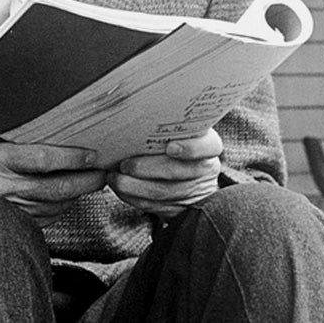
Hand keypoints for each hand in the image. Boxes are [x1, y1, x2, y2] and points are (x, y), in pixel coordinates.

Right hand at [0, 142, 104, 229]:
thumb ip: (17, 145)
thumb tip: (55, 131)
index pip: (43, 159)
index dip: (72, 157)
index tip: (93, 153)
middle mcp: (6, 186)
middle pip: (58, 187)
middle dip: (87, 180)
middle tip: (105, 171)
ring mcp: (11, 210)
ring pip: (57, 205)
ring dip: (78, 194)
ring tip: (94, 181)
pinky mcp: (16, 225)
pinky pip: (49, 218)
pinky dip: (63, 207)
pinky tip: (70, 197)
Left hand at [106, 129, 222, 219]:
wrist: (182, 171)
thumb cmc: (171, 140)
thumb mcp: (175, 129)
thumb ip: (162, 125)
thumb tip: (129, 115)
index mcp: (208, 145)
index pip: (208, 146)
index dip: (191, 148)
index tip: (170, 147)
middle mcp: (205, 168)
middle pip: (179, 171)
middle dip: (148, 169)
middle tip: (125, 165)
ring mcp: (195, 190)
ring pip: (165, 192)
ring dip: (135, 186)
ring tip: (114, 177)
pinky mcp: (180, 208)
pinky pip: (156, 206)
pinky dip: (134, 198)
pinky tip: (119, 189)